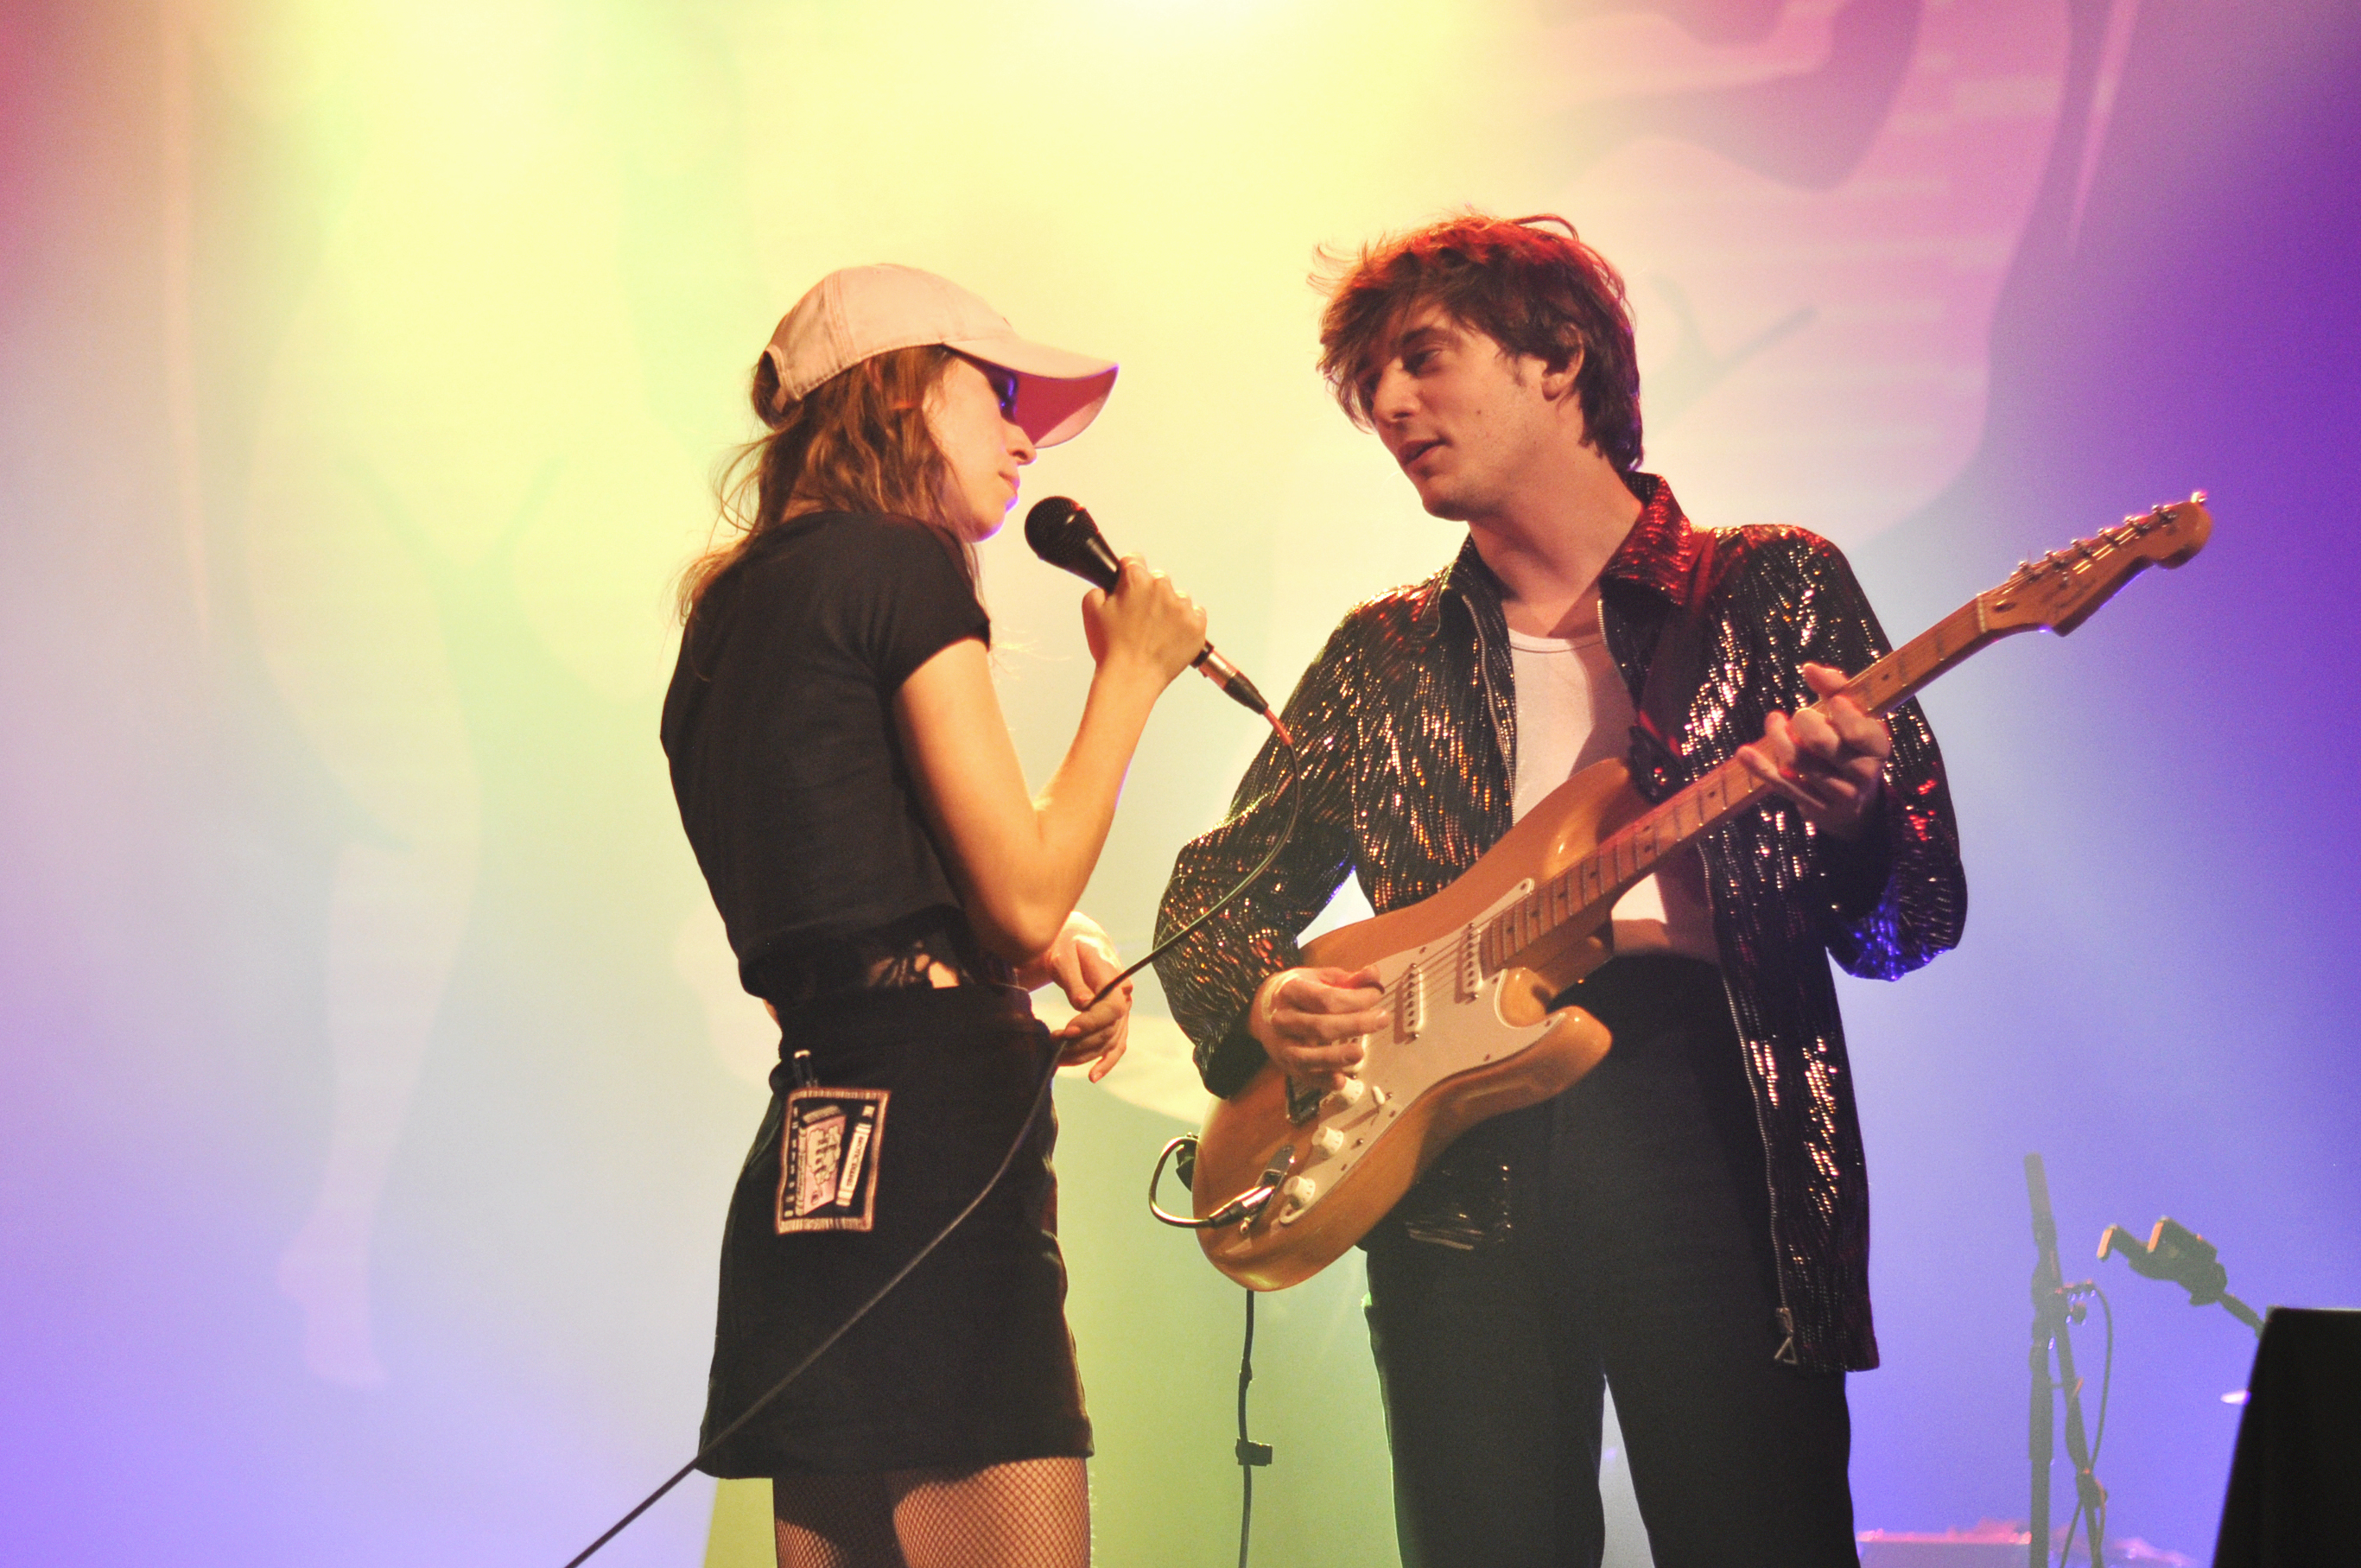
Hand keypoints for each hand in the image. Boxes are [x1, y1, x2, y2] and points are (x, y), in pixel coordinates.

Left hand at [1021, 912, 1132, 1081]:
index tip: (1066, 1031)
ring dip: (1085, 1054)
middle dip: (1081, 1042)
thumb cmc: (1067, 945)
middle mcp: (1123, 995)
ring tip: (1058, 1059)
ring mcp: (1122, 1009)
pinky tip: (1093, 1076)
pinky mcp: (1115, 1020)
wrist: (1077, 943)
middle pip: (1109, 1028)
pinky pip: (1116, 1045)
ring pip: (1109, 1040)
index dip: (1091, 1022)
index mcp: (1112, 975)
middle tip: (1052, 1044)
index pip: (1112, 1007)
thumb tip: (1083, 1003)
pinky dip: (1106, 1062)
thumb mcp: (1064, 955)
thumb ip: (1074, 979)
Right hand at [1081, 558, 1207, 686]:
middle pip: (1158, 579)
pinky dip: (1186, 623)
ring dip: (1169, 609)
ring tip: (1155, 631)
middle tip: (1140, 618)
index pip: (1134, 561)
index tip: (1129, 586)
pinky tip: (1170, 636)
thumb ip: (1100, 588)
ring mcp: (1182, 607)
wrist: (1131, 678)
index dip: (1128, 574)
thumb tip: (1110, 586)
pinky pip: (1195, 615)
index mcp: (1136, 580)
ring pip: (1178, 598)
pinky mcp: (1197, 625)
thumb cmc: (1112, 649)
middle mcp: (1162, 588)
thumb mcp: (1090, 610)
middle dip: (1149, 593)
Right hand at [1246, 965, 1387, 1091]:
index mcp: (1290, 991)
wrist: (1261, 1010)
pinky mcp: (1284, 1065)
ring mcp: (1281, 1044)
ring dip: (1335, 1057)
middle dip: (1354, 1024)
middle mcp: (1282, 1018)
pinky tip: (1341, 1080)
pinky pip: (1304, 1076)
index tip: (1376, 996)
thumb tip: (1374, 975)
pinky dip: (1322, 1081)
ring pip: (1307, 1055)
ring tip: (1360, 1053)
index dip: (1355, 999)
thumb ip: (1347, 979)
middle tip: (1382, 1020)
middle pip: (1319, 1026)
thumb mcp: (1318, 978)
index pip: (1326, 998)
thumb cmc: (1298, 992)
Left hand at [1737, 662, 1891, 839]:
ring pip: (1796, 761)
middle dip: (1803, 721)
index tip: (1833, 701)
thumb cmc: (1852, 746)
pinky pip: (1780, 785)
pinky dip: (1759, 767)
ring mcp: (1837, 795)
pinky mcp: (1813, 807)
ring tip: (1775, 721)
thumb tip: (1810, 668)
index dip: (1840, 710)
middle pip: (1819, 743)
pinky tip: (1743, 752)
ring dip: (1778, 736)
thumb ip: (1837, 690)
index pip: (1856, 730)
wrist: (1856, 803)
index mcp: (1877, 748)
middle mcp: (1861, 774)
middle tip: (1799, 714)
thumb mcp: (1856, 719)